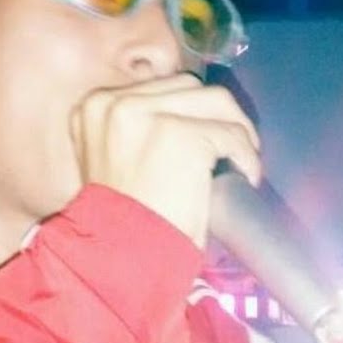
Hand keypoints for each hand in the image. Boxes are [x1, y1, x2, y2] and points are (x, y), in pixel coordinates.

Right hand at [70, 73, 260, 247]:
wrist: (118, 256)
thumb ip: (133, 130)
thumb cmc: (116, 222)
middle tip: (231, 143)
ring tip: (244, 157)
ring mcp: (149, 115)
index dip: (188, 108)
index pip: (156, 87)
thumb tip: (186, 116)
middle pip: (187, 86)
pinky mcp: (183, 134)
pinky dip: (247, 154)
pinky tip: (248, 175)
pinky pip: (230, 134)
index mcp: (93, 106)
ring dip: (237, 127)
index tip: (205, 130)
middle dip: (215, 113)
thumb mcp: (109, 160)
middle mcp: (115, 102)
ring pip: (215, 101)